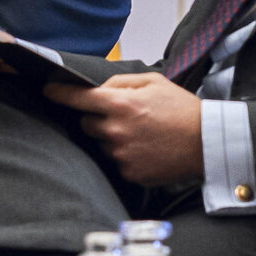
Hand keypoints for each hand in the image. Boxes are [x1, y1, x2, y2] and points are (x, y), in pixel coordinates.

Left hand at [44, 71, 204, 185]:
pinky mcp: (130, 173)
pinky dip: (125, 155)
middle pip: (87, 124)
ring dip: (111, 137)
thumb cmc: (181, 108)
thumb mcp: (152, 82)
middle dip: (97, 118)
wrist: (208, 143)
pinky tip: (145, 148)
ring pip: (101, 144)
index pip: (76, 99)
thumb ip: (120, 82)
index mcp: (119, 105)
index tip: (48, 90)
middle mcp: (115, 131)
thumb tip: (98, 87)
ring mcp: (121, 155)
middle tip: (121, 115)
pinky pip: (116, 161)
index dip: (59, 93)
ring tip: (139, 133)